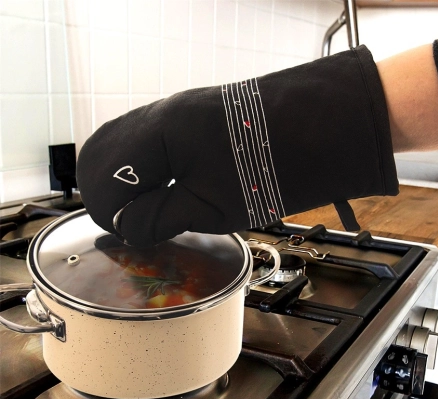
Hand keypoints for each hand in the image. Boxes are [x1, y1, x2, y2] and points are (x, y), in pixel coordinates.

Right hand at [77, 45, 397, 247]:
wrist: (320, 131)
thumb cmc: (275, 171)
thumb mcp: (214, 208)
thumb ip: (162, 217)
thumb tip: (129, 228)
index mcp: (160, 135)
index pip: (104, 177)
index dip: (107, 213)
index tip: (124, 236)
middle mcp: (160, 113)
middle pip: (101, 153)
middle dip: (105, 193)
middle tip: (127, 223)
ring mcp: (174, 109)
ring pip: (118, 141)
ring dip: (120, 177)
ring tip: (141, 208)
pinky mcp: (189, 114)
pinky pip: (142, 136)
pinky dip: (138, 164)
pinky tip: (157, 185)